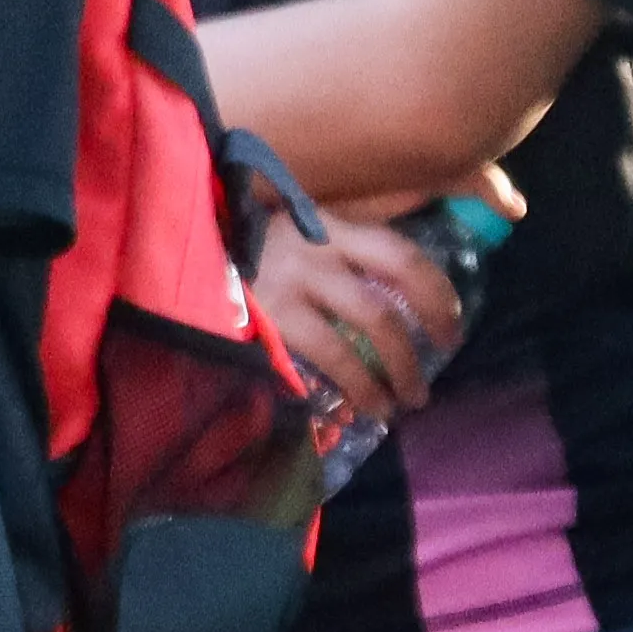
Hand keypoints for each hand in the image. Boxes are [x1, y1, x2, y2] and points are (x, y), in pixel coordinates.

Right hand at [254, 207, 470, 434]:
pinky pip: (322, 359)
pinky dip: (350, 386)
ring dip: (387, 377)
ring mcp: (287, 287)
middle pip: (386, 307)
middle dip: (415, 351)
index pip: (401, 256)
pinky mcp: (264, 318)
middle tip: (428, 382)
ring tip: (400, 405)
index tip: (452, 326)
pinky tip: (361, 406)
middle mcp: (313, 253)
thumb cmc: (244, 241)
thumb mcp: (297, 229)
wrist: (180, 242)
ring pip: (357, 338)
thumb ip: (337, 249)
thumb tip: (396, 288)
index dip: (437, 293)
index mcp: (329, 226)